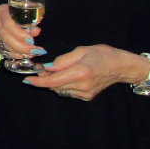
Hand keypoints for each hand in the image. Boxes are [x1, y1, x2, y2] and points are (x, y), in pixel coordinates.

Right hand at [0, 3, 44, 64]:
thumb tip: (36, 31)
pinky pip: (4, 51)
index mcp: (2, 11)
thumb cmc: (22, 12)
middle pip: (6, 37)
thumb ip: (31, 23)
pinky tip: (25, 55)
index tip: (31, 41)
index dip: (19, 34)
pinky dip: (15, 55)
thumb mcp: (27, 14)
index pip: (8, 24)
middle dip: (21, 47)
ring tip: (34, 53)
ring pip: (5, 46)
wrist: (12, 14)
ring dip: (20, 52)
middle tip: (35, 51)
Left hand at [24, 45, 145, 100]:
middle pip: (55, 86)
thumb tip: (47, 68)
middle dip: (45, 79)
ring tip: (57, 72)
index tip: (27, 80)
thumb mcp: (81, 51)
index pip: (53, 81)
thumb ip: (62, 61)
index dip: (38, 81)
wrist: (121, 67)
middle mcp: (82, 85)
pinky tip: (69, 77)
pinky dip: (64, 85)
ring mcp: (85, 93)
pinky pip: (69, 92)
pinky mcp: (87, 97)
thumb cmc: (102, 54)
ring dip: (54, 82)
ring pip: (60, 90)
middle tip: (41, 70)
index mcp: (80, 72)